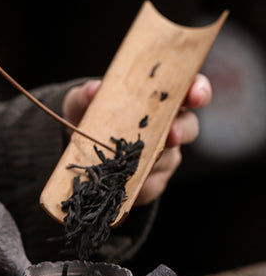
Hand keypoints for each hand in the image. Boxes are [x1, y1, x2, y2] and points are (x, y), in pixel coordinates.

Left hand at [62, 74, 211, 205]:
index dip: (197, 91)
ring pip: (169, 159)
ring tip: (135, 163)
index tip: (195, 96)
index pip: (189, 91)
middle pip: (187, 128)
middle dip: (181, 131)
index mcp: (159, 101)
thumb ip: (86, 95)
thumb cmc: (89, 117)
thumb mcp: (81, 103)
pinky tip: (122, 184)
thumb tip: (93, 90)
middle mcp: (168, 127)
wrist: (78, 151)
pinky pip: (151, 185)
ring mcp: (163, 156)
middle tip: (171, 135)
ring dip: (154, 160)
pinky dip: (138, 185)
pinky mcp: (152, 182)